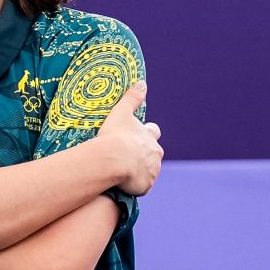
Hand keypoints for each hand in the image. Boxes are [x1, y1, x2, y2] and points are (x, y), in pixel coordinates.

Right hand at [95, 81, 162, 195]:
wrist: (113, 160)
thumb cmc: (115, 135)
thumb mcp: (121, 112)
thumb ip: (132, 98)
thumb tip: (142, 83)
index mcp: (150, 136)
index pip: (153, 132)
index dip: (147, 133)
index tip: (138, 135)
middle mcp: (155, 154)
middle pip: (154, 153)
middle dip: (145, 154)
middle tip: (129, 156)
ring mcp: (152, 171)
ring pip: (150, 171)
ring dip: (140, 170)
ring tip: (124, 172)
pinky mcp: (145, 186)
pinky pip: (142, 187)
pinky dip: (135, 185)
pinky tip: (123, 184)